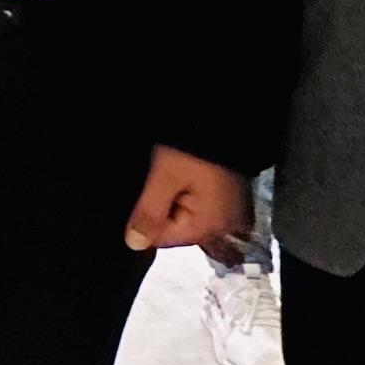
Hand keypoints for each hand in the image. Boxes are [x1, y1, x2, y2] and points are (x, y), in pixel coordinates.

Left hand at [124, 147, 251, 252]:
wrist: (224, 120)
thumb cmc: (192, 149)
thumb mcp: (164, 177)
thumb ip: (149, 213)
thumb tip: (134, 244)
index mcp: (208, 227)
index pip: (162, 240)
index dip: (146, 219)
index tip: (147, 192)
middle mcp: (224, 227)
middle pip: (176, 230)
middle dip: (163, 209)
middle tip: (165, 178)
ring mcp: (230, 214)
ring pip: (187, 217)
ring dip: (176, 200)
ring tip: (176, 175)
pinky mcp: (230, 201)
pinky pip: (201, 206)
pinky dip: (189, 194)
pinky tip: (187, 176)